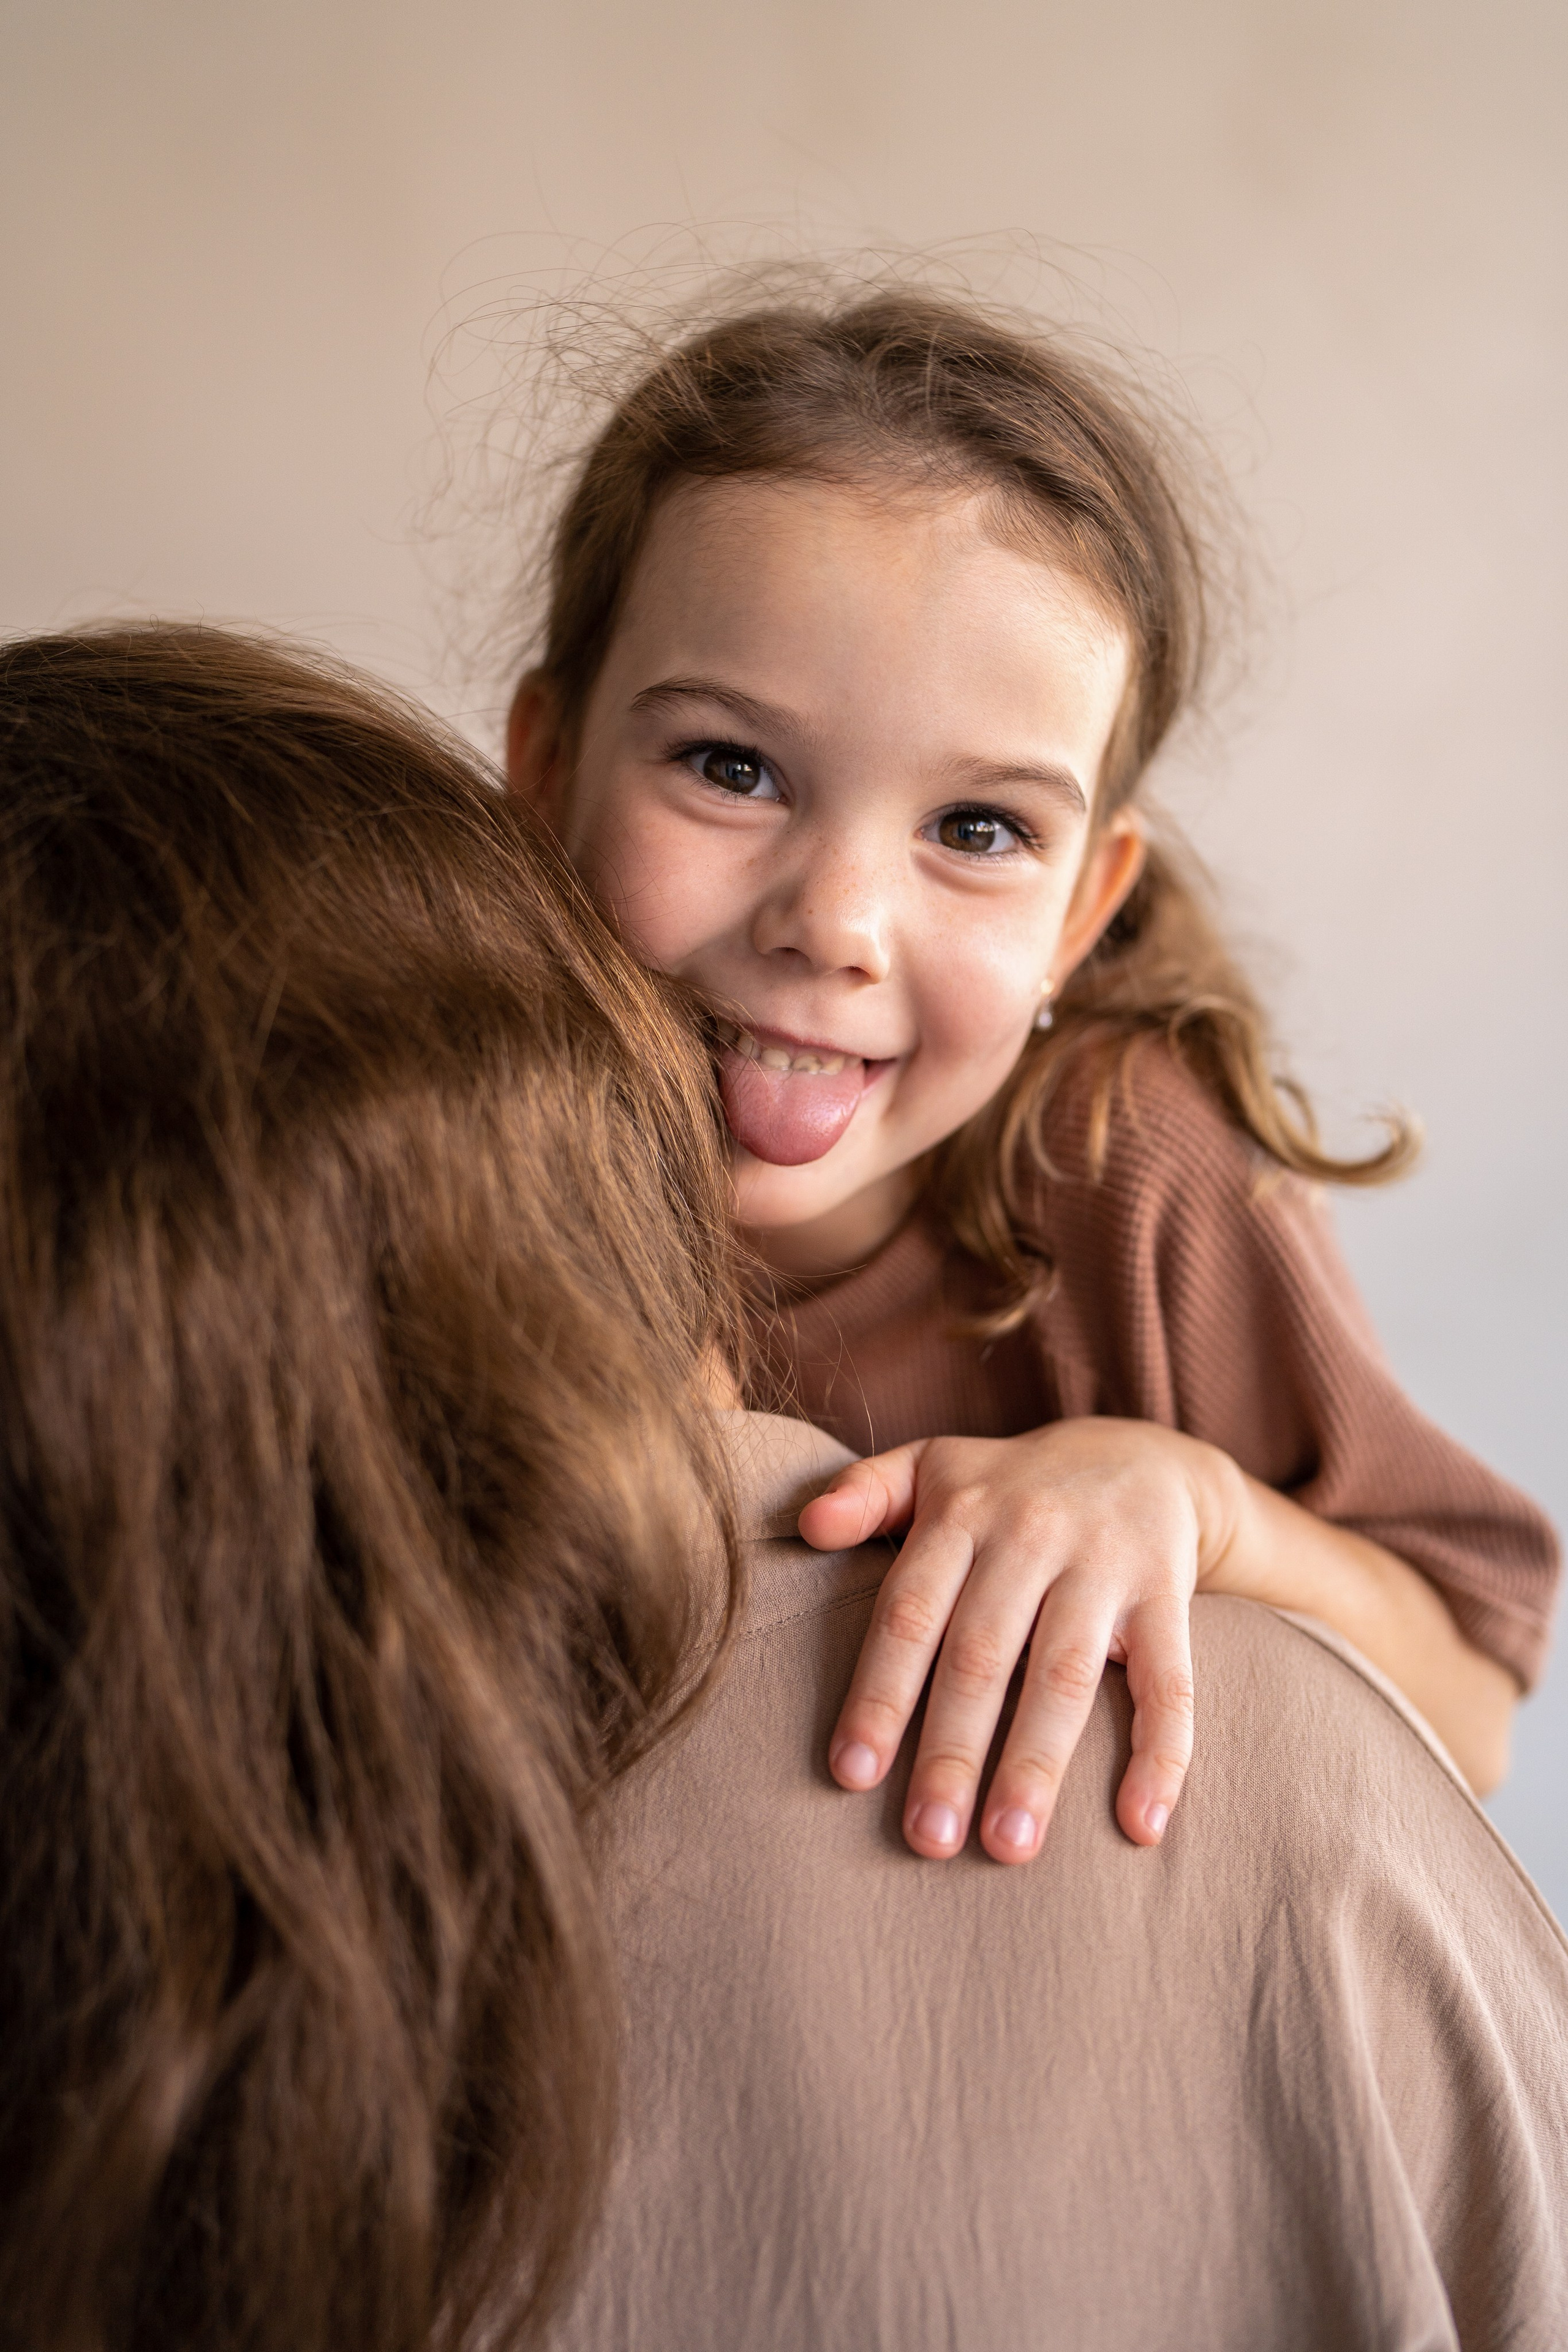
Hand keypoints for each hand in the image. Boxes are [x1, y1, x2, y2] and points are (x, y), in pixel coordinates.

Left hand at [798, 1419, 1242, 1863]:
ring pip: (1065, 1676)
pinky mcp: (1167, 1597)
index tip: (850, 1774)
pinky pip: (1167, 1683)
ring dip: (1036, 1765)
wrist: (1143, 1457)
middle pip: (983, 1655)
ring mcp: (1103, 1567)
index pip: (911, 1613)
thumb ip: (864, 1491)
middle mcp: (1031, 1536)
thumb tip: (805, 1526)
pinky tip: (1140, 1827)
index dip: (880, 1694)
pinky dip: (1160, 1756)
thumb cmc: (1011, 1484)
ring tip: (1009, 1846)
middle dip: (952, 1751)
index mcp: (963, 1515)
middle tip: (927, 1837)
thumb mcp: (932, 1465)